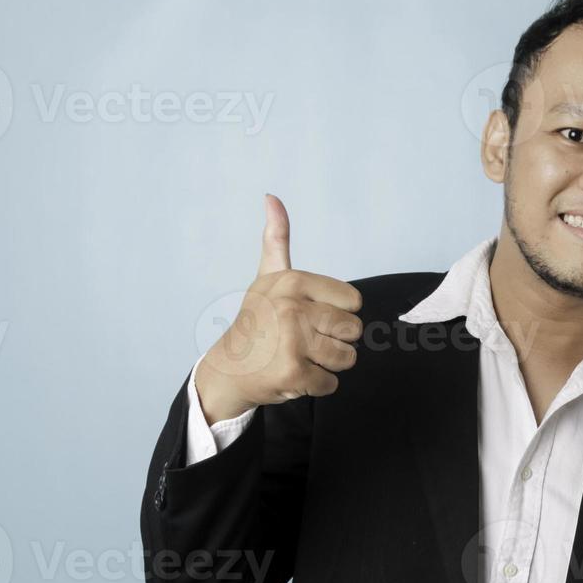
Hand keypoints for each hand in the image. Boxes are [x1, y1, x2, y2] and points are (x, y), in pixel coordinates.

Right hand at [195, 194, 363, 423]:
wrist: (229, 367)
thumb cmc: (258, 320)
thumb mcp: (269, 276)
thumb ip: (277, 238)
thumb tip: (271, 196)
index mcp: (294, 282)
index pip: (353, 302)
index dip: (337, 314)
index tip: (309, 316)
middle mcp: (292, 308)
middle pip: (354, 330)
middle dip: (335, 341)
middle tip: (304, 340)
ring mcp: (293, 341)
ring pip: (347, 358)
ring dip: (328, 364)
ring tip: (300, 356)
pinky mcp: (294, 372)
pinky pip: (332, 383)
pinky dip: (318, 385)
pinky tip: (295, 375)